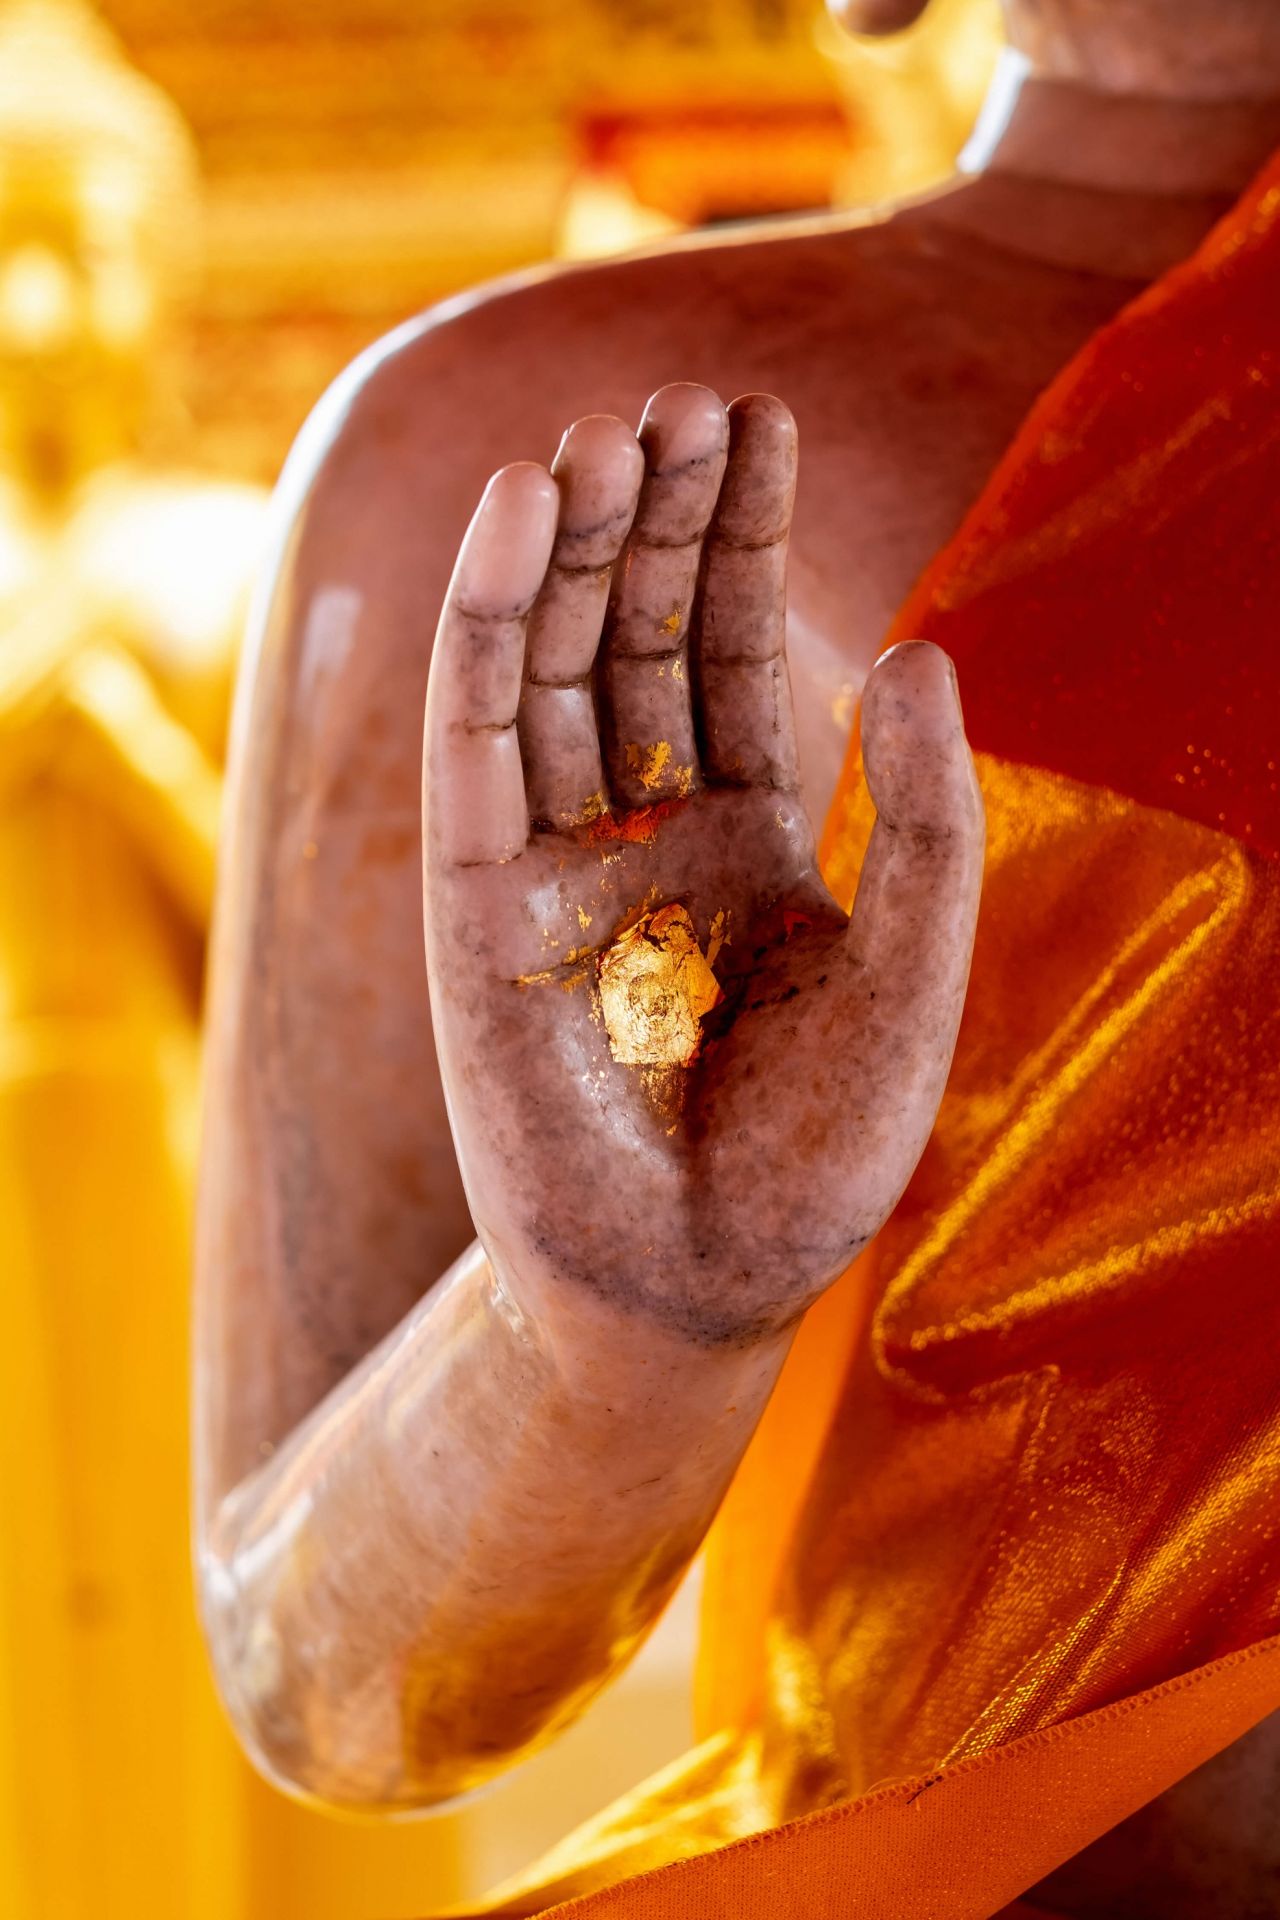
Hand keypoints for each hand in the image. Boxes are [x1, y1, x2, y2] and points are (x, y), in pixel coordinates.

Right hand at [424, 384, 983, 1344]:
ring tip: (611, 426)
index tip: (757, 422)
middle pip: (634, 635)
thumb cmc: (814, 1153)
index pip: (728, 654)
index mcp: (740, 837)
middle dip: (656, 517)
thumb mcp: (913, 969)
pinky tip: (518, 509)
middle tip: (683, 396)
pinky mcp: (471, 896)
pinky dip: (488, 615)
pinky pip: (474, 730)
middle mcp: (638, 831)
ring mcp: (549, 858)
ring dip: (573, 542)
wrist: (699, 1281)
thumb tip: (920, 648)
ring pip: (551, 662)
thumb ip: (923, 815)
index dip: (741, 540)